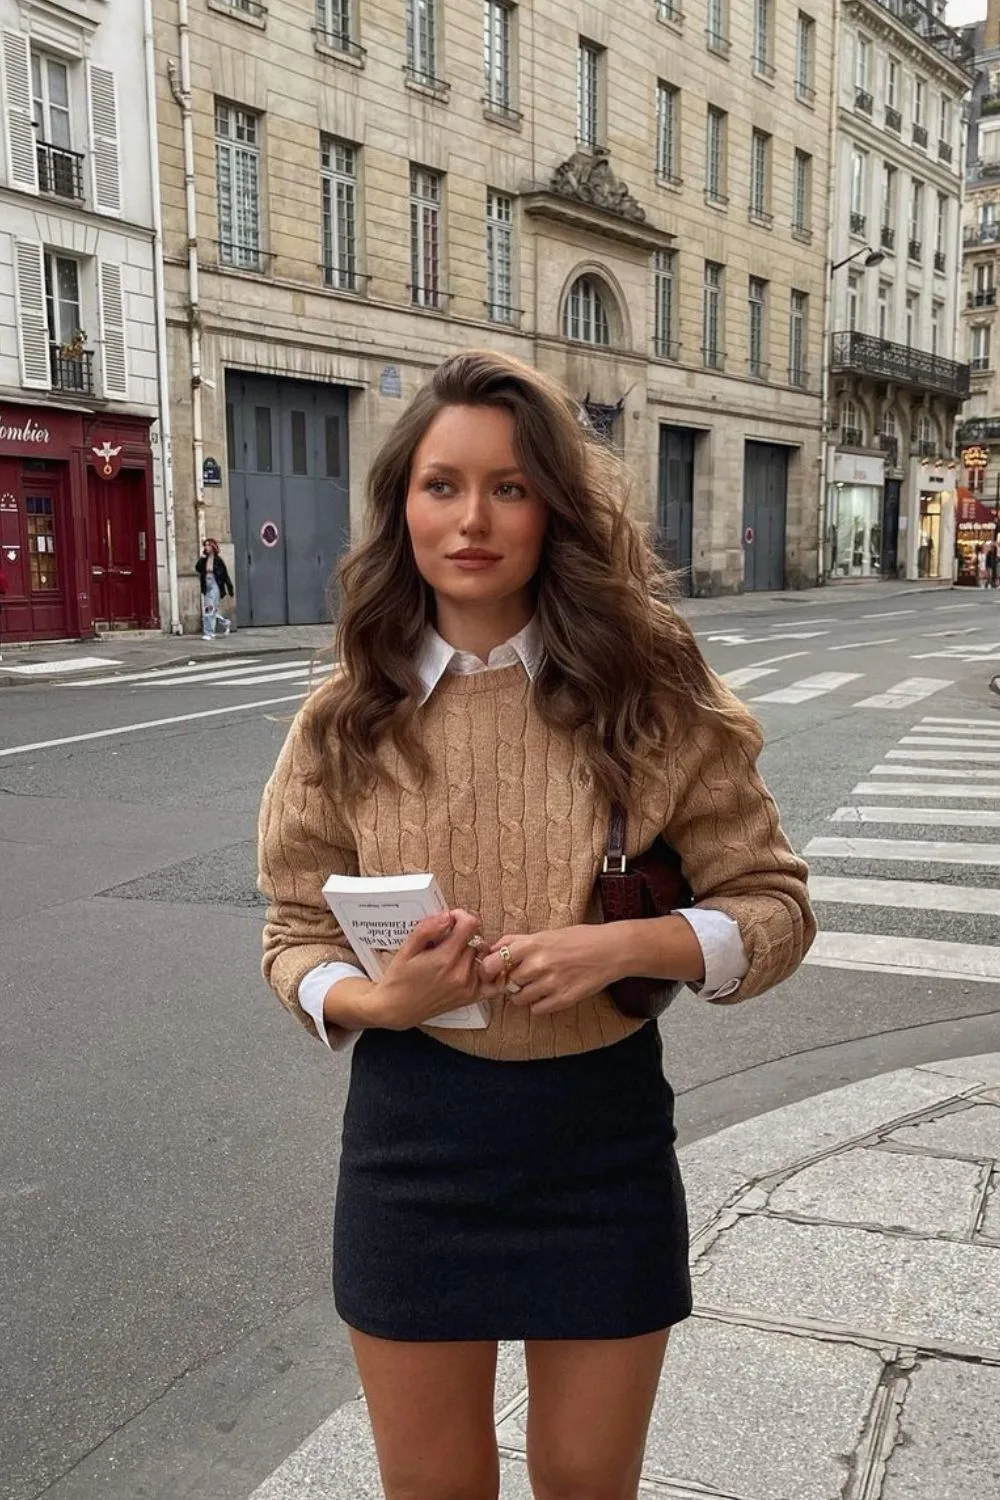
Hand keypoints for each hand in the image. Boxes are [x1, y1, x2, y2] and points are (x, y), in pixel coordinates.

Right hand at [370, 909, 502, 1030]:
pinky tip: (477, 967)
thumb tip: (447, 916)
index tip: (450, 920)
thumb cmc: (399, 980)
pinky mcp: (471, 997)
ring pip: (483, 955)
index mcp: (445, 959)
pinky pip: (495, 981)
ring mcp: (469, 987)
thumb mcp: (406, 949)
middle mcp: (461, 973)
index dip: (460, 916)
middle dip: (463, 934)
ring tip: (454, 954)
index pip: (470, 924)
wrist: (396, 1010)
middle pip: (476, 939)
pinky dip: (490, 971)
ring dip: (473, 950)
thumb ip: (427, 929)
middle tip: (446, 940)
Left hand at [478, 925, 622, 1016]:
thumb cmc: (578, 939)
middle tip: (521, 978)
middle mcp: (538, 964)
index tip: (490, 972)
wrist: (610, 950)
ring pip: (519, 999)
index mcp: (532, 945)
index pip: (493, 962)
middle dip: (510, 982)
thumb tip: (491, 949)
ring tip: (536, 985)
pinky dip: (538, 1004)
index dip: (488, 970)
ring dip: (523, 994)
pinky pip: (537, 1009)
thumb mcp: (545, 934)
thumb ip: (517, 941)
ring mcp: (551, 983)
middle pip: (507, 983)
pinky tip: (547, 994)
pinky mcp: (563, 999)